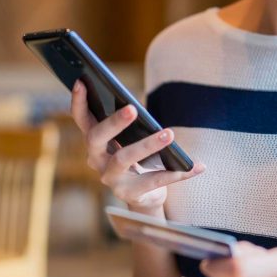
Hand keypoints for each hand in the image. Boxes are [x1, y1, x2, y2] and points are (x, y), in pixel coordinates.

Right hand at [69, 79, 204, 212]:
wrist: (145, 195)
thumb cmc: (138, 157)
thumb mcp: (130, 139)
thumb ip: (129, 124)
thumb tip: (137, 106)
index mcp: (95, 142)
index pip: (82, 119)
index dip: (78, 101)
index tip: (81, 80)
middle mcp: (97, 160)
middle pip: (96, 138)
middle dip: (113, 122)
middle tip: (132, 108)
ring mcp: (111, 179)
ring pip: (124, 158)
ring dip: (148, 144)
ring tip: (169, 133)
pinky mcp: (130, 194)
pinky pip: (155, 181)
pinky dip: (179, 172)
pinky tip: (197, 166)